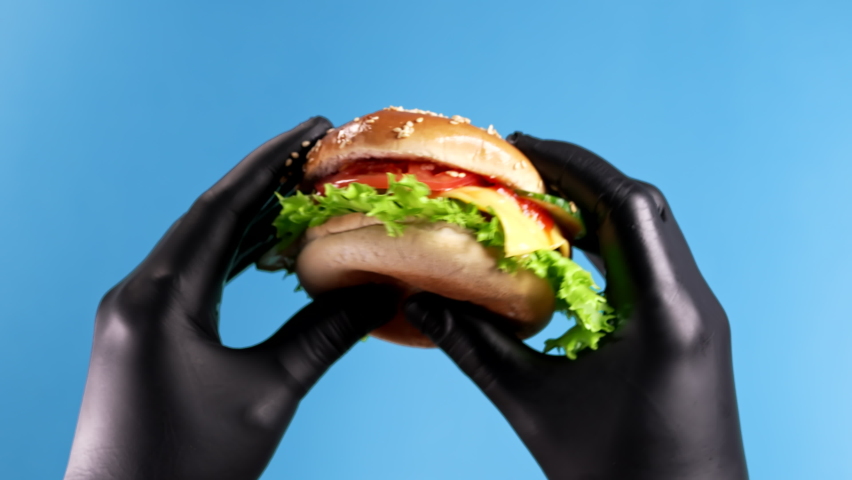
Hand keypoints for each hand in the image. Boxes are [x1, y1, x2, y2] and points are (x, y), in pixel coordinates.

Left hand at [65, 117, 397, 479]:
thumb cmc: (191, 466)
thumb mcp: (269, 393)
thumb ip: (326, 335)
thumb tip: (383, 294)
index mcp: (160, 297)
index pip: (223, 207)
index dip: (271, 161)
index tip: (314, 127)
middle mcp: (137, 292)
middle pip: (208, 216)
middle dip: (263, 180)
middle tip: (315, 152)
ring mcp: (133, 312)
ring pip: (198, 244)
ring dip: (247, 216)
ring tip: (299, 191)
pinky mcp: (138, 332)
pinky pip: (189, 275)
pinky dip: (230, 255)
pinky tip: (263, 250)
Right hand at [405, 133, 747, 478]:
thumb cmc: (615, 476)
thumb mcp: (535, 408)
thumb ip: (474, 348)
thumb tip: (419, 302)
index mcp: (665, 312)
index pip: (627, 204)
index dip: (573, 165)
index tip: (522, 147)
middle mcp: (693, 302)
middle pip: (642, 208)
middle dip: (581, 177)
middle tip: (522, 166)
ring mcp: (697, 315)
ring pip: (650, 233)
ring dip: (597, 207)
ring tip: (539, 199)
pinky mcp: (690, 330)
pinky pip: (650, 263)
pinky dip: (608, 243)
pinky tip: (567, 253)